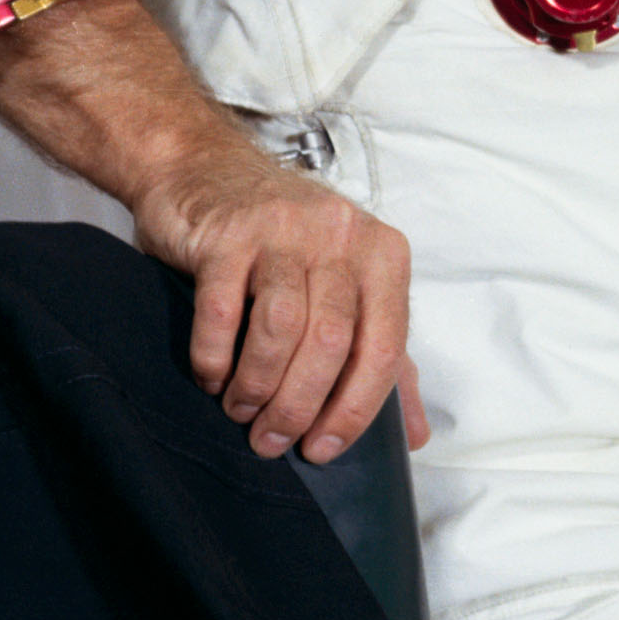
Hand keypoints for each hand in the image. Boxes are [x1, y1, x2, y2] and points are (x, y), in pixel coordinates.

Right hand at [130, 126, 424, 464]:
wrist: (204, 168)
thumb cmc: (284, 242)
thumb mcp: (346, 286)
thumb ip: (384, 356)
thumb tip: (414, 435)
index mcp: (384, 256)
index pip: (385, 348)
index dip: (356, 409)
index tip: (323, 450)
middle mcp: (342, 238)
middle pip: (332, 343)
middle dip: (299, 406)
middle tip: (270, 441)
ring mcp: (284, 232)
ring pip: (283, 329)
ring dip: (257, 386)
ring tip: (239, 410)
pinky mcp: (227, 236)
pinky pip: (223, 312)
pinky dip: (215, 357)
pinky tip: (210, 376)